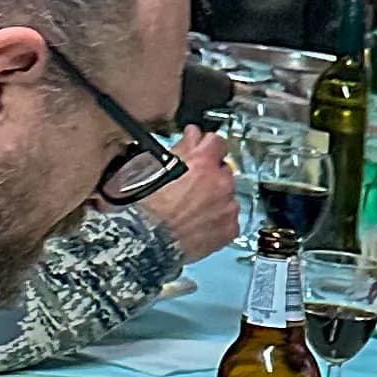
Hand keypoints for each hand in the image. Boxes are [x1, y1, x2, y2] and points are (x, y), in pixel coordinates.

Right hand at [151, 129, 243, 267]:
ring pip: (228, 194)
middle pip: (224, 170)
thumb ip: (182, 148)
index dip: (207, 145)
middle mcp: (221, 183)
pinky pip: (230, 217)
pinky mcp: (231, 228)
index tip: (203, 149)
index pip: (217, 142)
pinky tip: (201, 221)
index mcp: (203, 164)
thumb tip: (193, 135)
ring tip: (194, 207)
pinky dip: (219, 217)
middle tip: (192, 185)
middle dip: (211, 174)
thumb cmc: (146, 207)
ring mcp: (228, 207)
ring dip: (216, 197)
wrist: (148, 241)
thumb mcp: (156, 167)